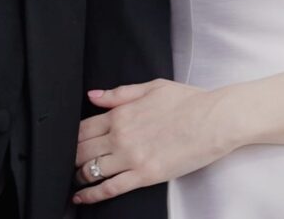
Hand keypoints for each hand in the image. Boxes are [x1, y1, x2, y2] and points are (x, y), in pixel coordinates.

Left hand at [72, 80, 233, 203]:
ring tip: (75, 181)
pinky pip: (110, 188)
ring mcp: (131, 158)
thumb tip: (92, 96)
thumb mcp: (151, 87)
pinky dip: (92, 195)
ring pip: (91, 170)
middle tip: (68, 164)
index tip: (68, 144)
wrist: (215, 120)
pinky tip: (82, 198)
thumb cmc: (188, 101)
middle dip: (70, 158)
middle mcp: (121, 136)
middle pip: (81, 151)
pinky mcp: (145, 176)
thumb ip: (119, 93)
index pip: (82, 128)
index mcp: (121, 114)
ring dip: (78, 176)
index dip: (71, 138)